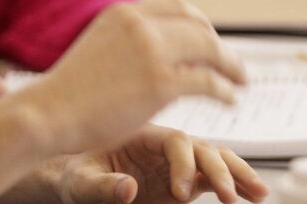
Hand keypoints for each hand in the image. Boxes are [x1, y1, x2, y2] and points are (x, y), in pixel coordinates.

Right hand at [21, 0, 246, 153]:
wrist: (51, 111)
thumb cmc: (70, 91)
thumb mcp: (98, 48)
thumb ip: (126, 42)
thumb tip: (153, 50)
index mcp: (121, 13)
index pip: (175, 6)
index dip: (200, 23)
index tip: (209, 40)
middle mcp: (138, 24)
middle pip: (197, 25)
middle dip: (219, 45)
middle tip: (231, 64)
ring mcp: (150, 51)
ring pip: (209, 49)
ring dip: (231, 65)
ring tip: (239, 81)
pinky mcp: (161, 83)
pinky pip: (208, 81)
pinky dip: (224, 90)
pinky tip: (228, 99)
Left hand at [52, 123, 268, 202]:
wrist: (70, 177)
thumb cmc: (72, 175)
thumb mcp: (80, 182)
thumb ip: (103, 185)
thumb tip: (129, 189)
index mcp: (136, 133)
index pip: (173, 140)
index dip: (185, 164)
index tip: (182, 192)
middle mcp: (158, 143)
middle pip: (199, 146)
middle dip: (219, 168)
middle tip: (228, 195)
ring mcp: (170, 161)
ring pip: (212, 158)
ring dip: (236, 172)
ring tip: (259, 193)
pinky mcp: (179, 180)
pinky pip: (211, 177)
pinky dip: (233, 182)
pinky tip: (253, 194)